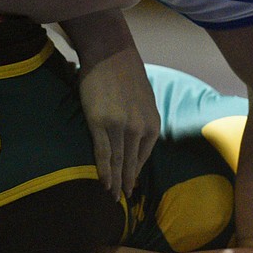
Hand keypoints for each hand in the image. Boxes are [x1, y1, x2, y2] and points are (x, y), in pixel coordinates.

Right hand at [63, 10, 158, 197]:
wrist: (110, 53)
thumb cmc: (124, 73)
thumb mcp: (143, 100)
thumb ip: (142, 120)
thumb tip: (135, 136)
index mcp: (152, 124)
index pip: (143, 156)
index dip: (136, 173)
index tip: (131, 186)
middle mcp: (139, 128)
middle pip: (131, 163)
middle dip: (127, 183)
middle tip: (122, 199)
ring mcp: (120, 127)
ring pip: (118, 162)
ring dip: (115, 182)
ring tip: (111, 196)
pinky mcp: (100, 123)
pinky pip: (103, 154)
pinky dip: (103, 171)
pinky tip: (103, 183)